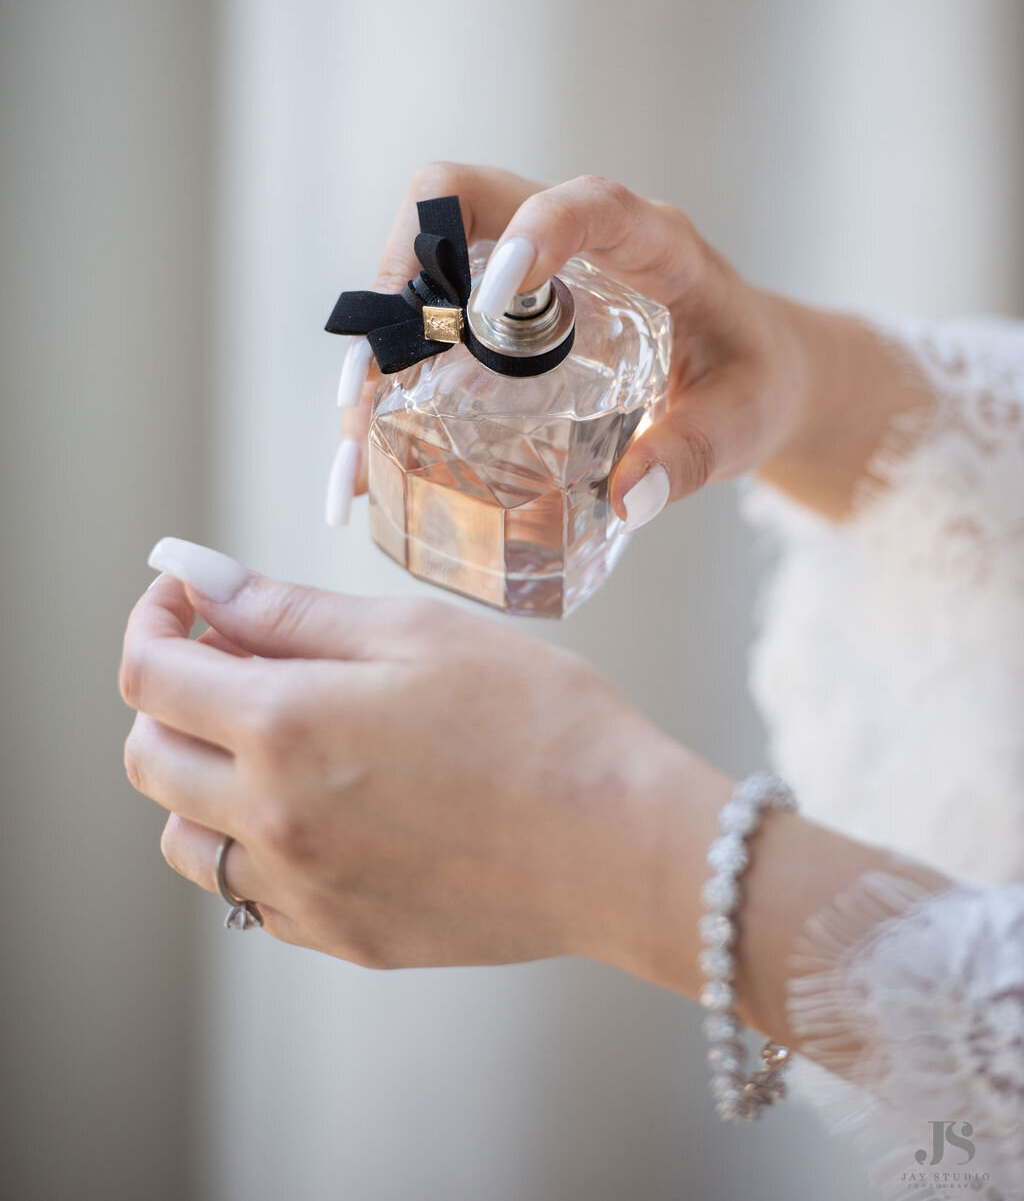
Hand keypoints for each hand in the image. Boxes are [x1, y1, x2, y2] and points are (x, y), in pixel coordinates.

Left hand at [120, 542, 702, 972]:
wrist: (622, 842)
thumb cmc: (538, 718)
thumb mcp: (414, 631)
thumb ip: (288, 611)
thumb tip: (199, 580)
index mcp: (286, 728)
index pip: (150, 676)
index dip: (153, 620)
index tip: (185, 597)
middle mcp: (273, 822)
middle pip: (150, 758)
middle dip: (171, 693)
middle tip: (236, 656)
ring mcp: (303, 892)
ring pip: (187, 838)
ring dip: (202, 775)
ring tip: (279, 735)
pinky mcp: (341, 936)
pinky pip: (250, 892)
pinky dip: (254, 841)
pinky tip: (322, 804)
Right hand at [329, 163, 808, 529]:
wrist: (752, 365)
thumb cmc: (753, 378)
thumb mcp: (743, 422)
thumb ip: (694, 455)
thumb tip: (628, 498)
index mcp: (649, 240)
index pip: (584, 202)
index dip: (534, 234)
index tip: (487, 303)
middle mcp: (573, 232)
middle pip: (459, 198)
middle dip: (401, 273)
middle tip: (377, 373)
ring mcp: (526, 259)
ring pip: (422, 252)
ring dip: (378, 330)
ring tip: (354, 426)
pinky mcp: (498, 298)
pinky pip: (425, 307)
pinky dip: (389, 369)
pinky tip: (367, 445)